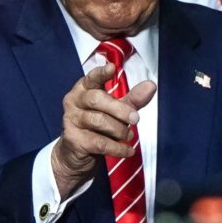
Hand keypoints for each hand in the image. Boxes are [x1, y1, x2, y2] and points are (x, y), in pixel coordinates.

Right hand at [51, 63, 155, 199]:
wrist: (76, 154)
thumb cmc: (98, 126)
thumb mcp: (116, 110)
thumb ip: (133, 98)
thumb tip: (151, 85)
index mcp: (84, 88)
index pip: (92, 77)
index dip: (101, 73)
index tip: (112, 68)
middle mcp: (74, 101)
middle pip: (97, 99)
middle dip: (119, 109)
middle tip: (136, 119)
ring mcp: (71, 120)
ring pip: (98, 121)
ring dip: (119, 130)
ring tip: (128, 135)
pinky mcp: (73, 139)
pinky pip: (99, 142)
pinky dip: (118, 148)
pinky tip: (128, 150)